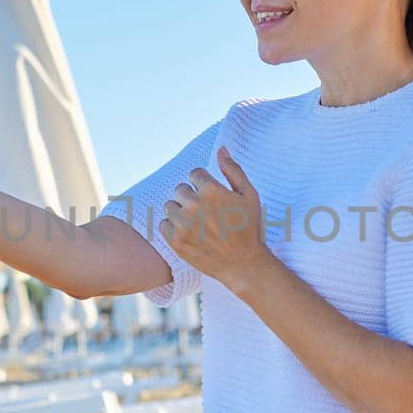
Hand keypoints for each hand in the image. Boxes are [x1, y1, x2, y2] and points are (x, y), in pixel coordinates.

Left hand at [160, 146, 275, 293]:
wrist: (243, 264)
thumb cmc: (249, 228)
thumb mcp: (249, 195)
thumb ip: (233, 170)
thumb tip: (221, 149)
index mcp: (211, 190)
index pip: (194, 174)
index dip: (205, 184)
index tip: (213, 198)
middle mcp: (194, 204)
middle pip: (180, 189)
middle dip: (192, 197)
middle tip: (207, 213)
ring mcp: (183, 224)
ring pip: (170, 206)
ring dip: (181, 212)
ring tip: (198, 224)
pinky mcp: (175, 241)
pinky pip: (163, 224)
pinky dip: (173, 228)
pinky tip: (190, 234)